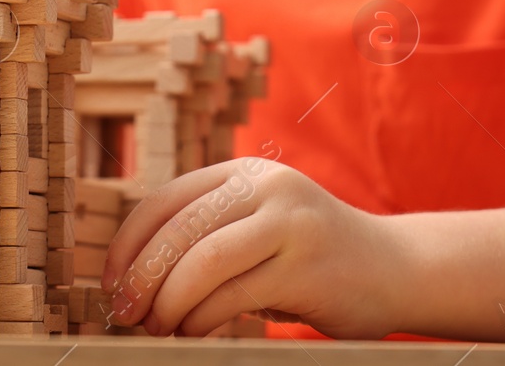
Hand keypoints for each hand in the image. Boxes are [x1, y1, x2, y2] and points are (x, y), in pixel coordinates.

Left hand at [100, 157, 400, 337]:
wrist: (393, 268)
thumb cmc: (309, 256)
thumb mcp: (258, 224)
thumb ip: (209, 230)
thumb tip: (131, 270)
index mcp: (244, 171)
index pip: (165, 200)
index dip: (128, 243)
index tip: (111, 282)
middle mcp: (266, 186)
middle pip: (179, 230)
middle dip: (142, 278)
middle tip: (125, 313)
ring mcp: (289, 222)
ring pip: (203, 263)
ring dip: (169, 303)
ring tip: (159, 327)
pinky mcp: (305, 265)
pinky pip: (233, 295)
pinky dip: (202, 320)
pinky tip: (194, 332)